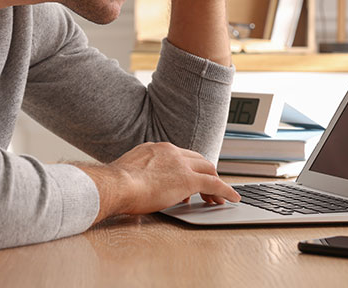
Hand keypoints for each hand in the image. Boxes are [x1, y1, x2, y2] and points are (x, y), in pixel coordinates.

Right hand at [77, 142, 239, 224]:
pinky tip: (232, 198)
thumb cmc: (115, 185)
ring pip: (208, 169)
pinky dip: (225, 190)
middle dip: (206, 174)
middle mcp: (170, 151)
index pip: (180, 156)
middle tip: (210, 189)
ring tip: (220, 198)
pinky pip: (214, 184)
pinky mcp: (188, 179)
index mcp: (155, 149)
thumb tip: (141, 185)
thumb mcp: (128, 173)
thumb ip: (139, 174)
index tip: (190, 180)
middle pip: (197, 160)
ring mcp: (180, 164)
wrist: (115, 185)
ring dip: (216, 183)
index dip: (188, 169)